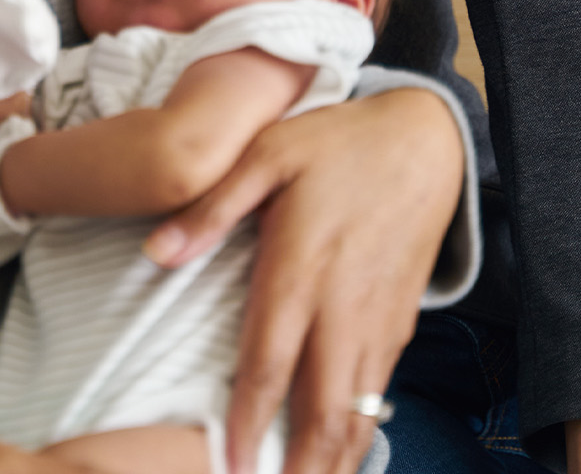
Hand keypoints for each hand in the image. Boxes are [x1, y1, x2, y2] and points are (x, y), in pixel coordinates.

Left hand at [143, 88, 463, 473]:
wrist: (424, 140)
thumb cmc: (337, 142)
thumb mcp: (267, 152)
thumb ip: (211, 206)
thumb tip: (156, 252)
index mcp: (303, 269)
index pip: (271, 362)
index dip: (249, 419)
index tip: (231, 463)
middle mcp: (344, 307)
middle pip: (323, 409)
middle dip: (303, 465)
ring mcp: (378, 320)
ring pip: (357, 411)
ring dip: (333, 459)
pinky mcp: (401, 322)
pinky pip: (378, 391)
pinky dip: (359, 430)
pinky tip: (341, 448)